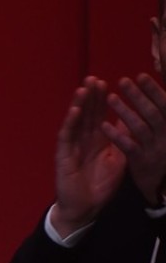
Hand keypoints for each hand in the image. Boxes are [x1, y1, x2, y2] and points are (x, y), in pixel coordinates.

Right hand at [53, 76, 124, 236]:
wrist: (86, 208)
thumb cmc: (101, 186)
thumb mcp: (119, 160)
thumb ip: (123, 140)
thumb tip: (130, 119)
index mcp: (97, 140)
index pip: (99, 114)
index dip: (102, 99)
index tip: (108, 81)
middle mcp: (83, 139)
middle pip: (87, 113)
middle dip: (90, 96)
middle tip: (94, 78)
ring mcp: (72, 146)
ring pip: (76, 121)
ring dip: (79, 104)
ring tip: (84, 88)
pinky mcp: (63, 155)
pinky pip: (66, 136)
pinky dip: (70, 123)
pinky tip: (75, 111)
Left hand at [102, 74, 165, 205]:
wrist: (164, 188)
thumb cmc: (164, 155)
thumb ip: (160, 117)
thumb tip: (157, 95)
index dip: (154, 90)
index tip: (140, 75)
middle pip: (154, 113)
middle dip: (138, 96)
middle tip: (123, 81)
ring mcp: (155, 151)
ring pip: (140, 128)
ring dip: (125, 111)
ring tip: (110, 98)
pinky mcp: (141, 163)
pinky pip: (128, 147)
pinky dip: (116, 135)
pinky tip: (103, 125)